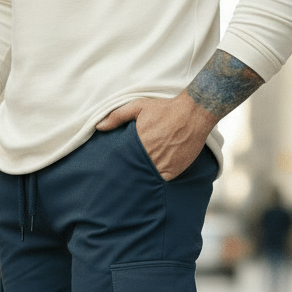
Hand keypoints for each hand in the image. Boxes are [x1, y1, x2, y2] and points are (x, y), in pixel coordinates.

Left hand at [96, 92, 215, 180]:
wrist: (193, 113)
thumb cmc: (165, 109)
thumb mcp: (138, 106)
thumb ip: (117, 116)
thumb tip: (98, 126)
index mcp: (138, 143)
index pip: (122, 161)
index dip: (118, 166)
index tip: (113, 171)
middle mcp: (149, 156)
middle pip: (134, 172)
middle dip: (128, 175)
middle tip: (120, 184)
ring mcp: (162, 165)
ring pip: (147, 179)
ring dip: (142, 179)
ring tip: (134, 185)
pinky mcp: (174, 172)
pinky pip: (161, 182)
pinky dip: (156, 181)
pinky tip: (152, 180)